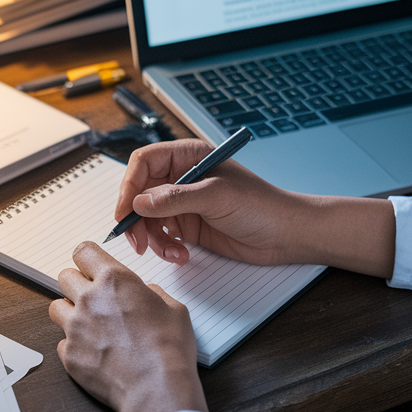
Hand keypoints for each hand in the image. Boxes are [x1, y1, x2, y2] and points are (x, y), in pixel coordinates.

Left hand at [49, 241, 207, 411]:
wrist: (157, 388)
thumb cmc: (169, 349)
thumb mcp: (173, 308)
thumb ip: (151, 294)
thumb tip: (144, 293)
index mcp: (115, 281)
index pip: (84, 252)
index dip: (88, 259)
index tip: (92, 266)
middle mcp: (89, 300)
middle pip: (64, 277)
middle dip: (77, 284)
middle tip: (94, 298)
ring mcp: (75, 328)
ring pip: (56, 308)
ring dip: (70, 312)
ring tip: (90, 325)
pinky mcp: (70, 355)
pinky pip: (62, 342)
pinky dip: (74, 345)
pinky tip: (94, 352)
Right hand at [115, 139, 307, 265]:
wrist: (286, 235)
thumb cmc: (261, 205)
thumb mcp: (217, 196)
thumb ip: (175, 198)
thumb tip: (139, 202)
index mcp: (188, 157)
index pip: (144, 163)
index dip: (129, 186)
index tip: (125, 212)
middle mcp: (182, 177)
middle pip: (140, 193)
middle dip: (136, 219)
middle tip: (138, 242)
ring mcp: (184, 203)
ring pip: (148, 218)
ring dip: (153, 238)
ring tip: (171, 252)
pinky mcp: (188, 226)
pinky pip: (162, 236)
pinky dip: (166, 248)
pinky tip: (182, 255)